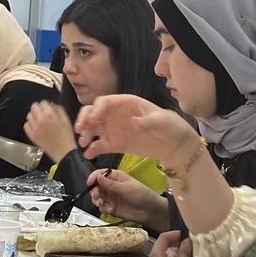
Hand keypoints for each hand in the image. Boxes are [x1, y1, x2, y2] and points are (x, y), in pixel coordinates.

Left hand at [24, 101, 76, 162]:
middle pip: (34, 107)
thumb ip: (59, 109)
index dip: (46, 104)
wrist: (64, 152)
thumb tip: (52, 104)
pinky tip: (36, 126)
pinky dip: (30, 124)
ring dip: (34, 116)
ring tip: (40, 120)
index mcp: (49, 115)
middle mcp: (40, 120)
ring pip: (29, 115)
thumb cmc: (66, 137)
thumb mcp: (66, 120)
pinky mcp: (32, 136)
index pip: (42, 102)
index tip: (48, 107)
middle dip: (39, 108)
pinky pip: (26, 125)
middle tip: (43, 112)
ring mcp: (34, 128)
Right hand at [75, 94, 197, 163]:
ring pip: (93, 128)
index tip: (93, 119)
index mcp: (126, 103)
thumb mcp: (162, 121)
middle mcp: (115, 114)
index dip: (97, 109)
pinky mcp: (115, 144)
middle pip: (93, 113)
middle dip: (84, 119)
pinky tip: (88, 154)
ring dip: (85, 134)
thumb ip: (147, 122)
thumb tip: (134, 122)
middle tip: (80, 129)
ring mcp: (114, 129)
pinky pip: (99, 145)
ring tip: (83, 143)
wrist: (175, 146)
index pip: (104, 102)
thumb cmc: (170, 127)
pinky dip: (92, 149)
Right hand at [88, 167, 169, 230]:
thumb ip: (110, 184)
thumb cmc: (143, 195)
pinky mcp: (112, 207)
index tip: (90, 182)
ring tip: (102, 203)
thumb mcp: (126, 188)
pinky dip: (103, 208)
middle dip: (94, 191)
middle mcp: (112, 186)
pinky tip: (109, 209)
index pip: (101, 174)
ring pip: (97, 197)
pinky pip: (102, 207)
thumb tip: (98, 177)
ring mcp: (111, 197)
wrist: (150, 212)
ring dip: (97, 200)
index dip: (94, 177)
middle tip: (97, 196)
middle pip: (96, 186)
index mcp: (116, 177)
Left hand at [151, 231, 192, 256]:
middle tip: (188, 242)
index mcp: (155, 254)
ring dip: (178, 250)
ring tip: (188, 251)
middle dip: (177, 242)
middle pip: (165, 244)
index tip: (184, 234)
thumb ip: (184, 251)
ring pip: (168, 253)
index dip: (175, 233)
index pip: (163, 236)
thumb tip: (187, 241)